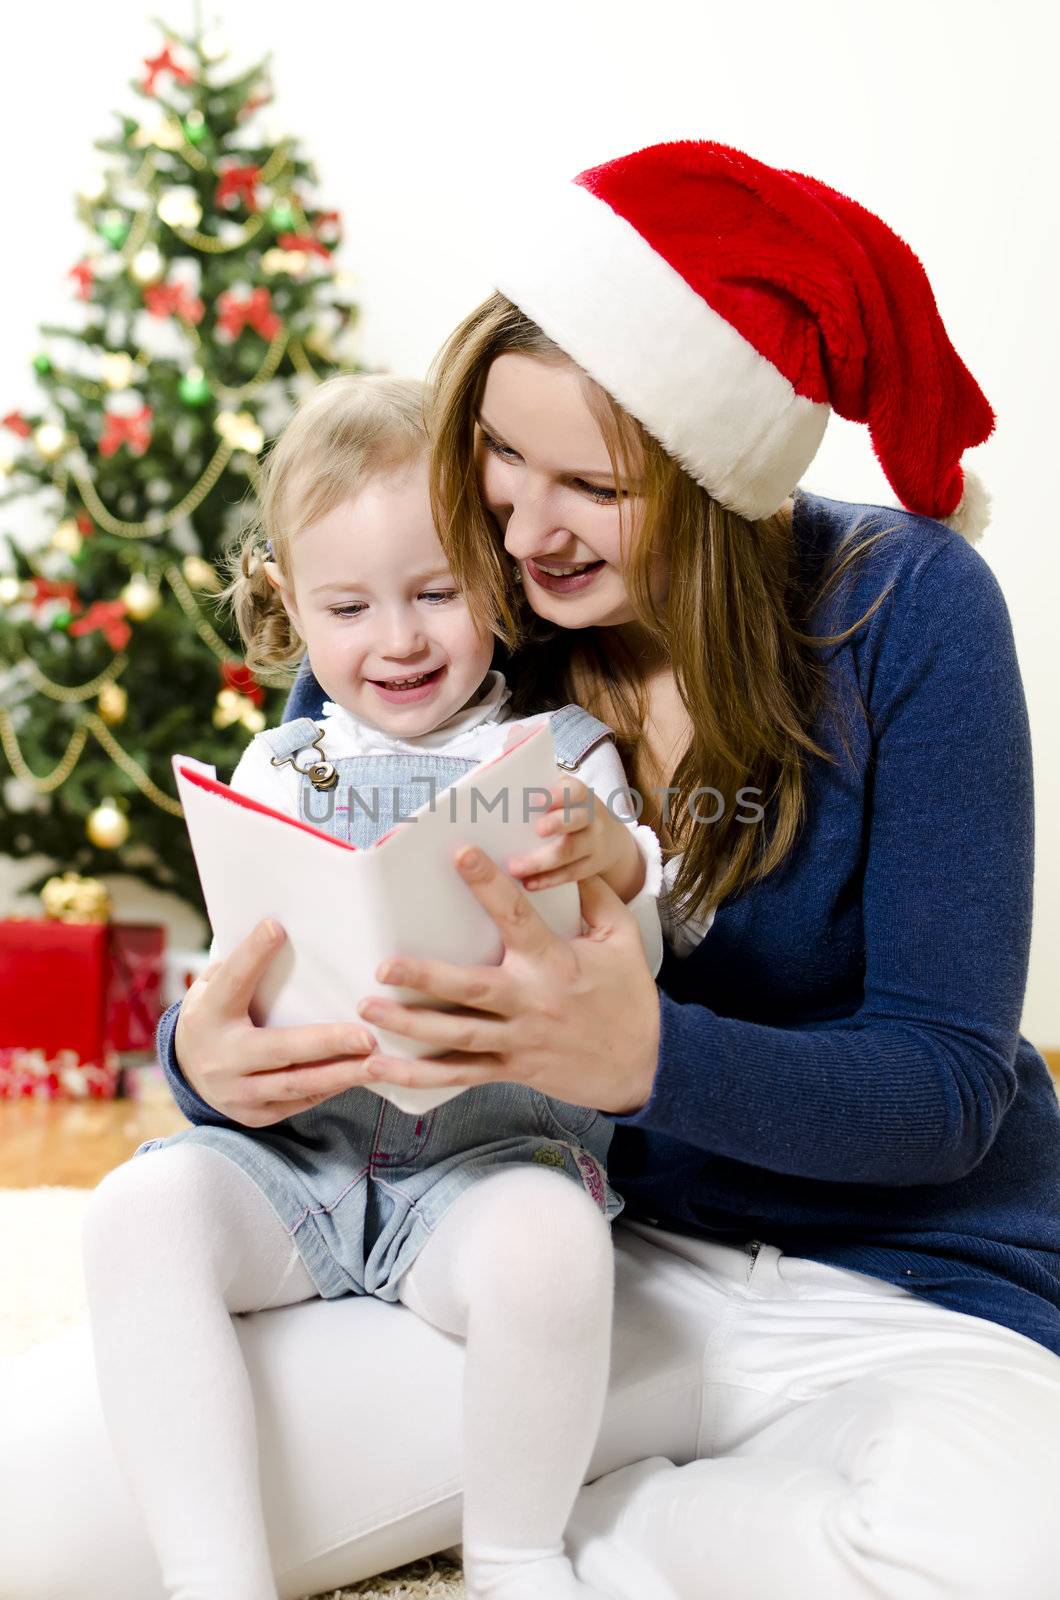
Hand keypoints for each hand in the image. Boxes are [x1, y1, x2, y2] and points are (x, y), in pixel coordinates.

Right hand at [173, 920, 377, 1127]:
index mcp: (208, 1014)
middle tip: (367, 1035)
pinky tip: (358, 1076)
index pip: (233, 981)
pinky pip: (298, 1103)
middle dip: (326, 1043)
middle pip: (279, 1049)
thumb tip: (277, 925)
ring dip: (340, 1074)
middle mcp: (221, 1057)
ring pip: (295, 1084)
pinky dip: (329, 1089)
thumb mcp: (214, 987)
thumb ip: (241, 965)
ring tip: (377, 1062)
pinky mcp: (253, 1115)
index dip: (253, 955)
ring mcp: (235, 1092)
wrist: (186, 1071)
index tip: (277, 928)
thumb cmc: (215, 1014)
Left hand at [355, 846, 659, 1113]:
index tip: (462, 855)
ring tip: (370, 1009)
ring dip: (411, 1026)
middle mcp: (532, 1002)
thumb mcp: (624, 940)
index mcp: (556, 963)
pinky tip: (382, 1068)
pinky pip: (460, 1075)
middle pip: (472, 990)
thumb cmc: (630, 999)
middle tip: (384, 967)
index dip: (490, 885)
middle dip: (426, 979)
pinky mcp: (511, 1069)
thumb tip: (571, 862)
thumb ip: (597, 898)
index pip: (518, 917)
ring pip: (458, 1037)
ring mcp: (519, 1040)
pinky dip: (419, 1074)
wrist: (646, 1066)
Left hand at [505, 774, 644, 901]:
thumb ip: (540, 788)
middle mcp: (592, 818)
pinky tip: (528, 883)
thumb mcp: (566, 797)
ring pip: (569, 852)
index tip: (537, 798)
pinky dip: (548, 880)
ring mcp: (594, 843)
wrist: (610, 840)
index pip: (574, 790)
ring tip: (515, 867)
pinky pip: (570, 874)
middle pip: (576, 820)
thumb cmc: (571, 813)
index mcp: (581, 795)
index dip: (558, 794)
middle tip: (537, 830)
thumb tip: (491, 778)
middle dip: (556, 823)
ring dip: (541, 861)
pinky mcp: (591, 866)